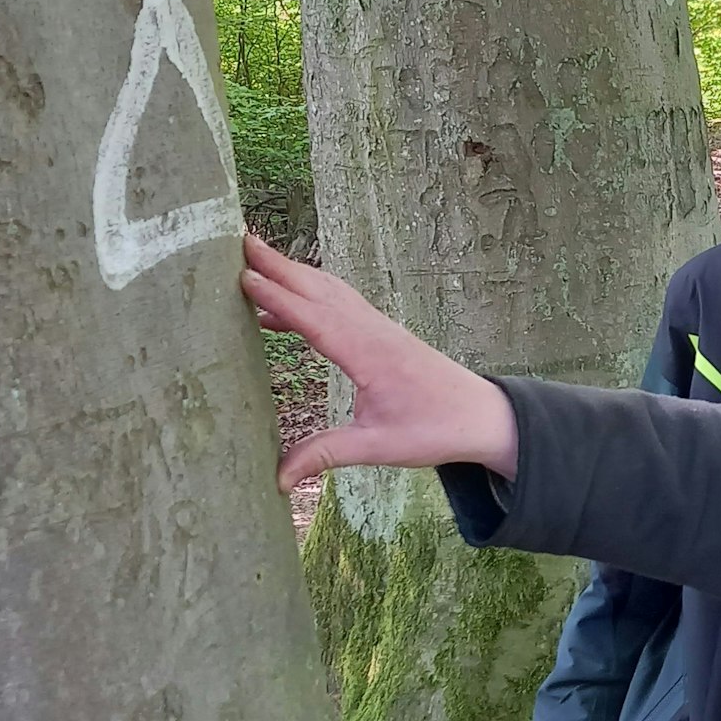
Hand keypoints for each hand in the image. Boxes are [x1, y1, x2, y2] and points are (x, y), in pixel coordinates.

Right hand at [240, 234, 519, 490]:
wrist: (483, 416)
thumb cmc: (436, 430)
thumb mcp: (379, 447)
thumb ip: (326, 455)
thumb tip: (277, 479)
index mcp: (370, 354)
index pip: (315, 319)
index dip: (278, 298)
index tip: (243, 277)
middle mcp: (373, 332)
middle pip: (319, 290)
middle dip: (279, 266)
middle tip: (237, 241)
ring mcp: (379, 328)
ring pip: (330, 291)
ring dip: (293, 274)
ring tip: (253, 260)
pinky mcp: (382, 333)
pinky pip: (340, 304)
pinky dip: (310, 295)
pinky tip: (281, 311)